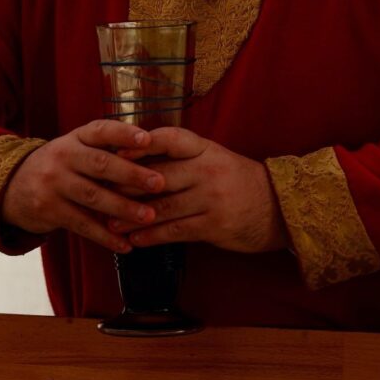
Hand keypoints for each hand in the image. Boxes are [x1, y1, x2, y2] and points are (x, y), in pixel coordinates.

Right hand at [0, 120, 165, 252]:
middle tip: (159, 183)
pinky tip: (125, 245)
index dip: (124, 134)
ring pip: (93, 196)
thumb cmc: (63, 165)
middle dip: (132, 174)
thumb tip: (153, 155)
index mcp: (76, 137)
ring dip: (123, 208)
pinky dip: (105, 236)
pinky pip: (81, 224)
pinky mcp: (48, 210)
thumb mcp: (77, 147)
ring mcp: (54, 183)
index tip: (148, 139)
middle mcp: (64, 156)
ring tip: (149, 216)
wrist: (12, 185)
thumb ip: (106, 150)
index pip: (101, 130)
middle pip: (100, 164)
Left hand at [107, 127, 288, 253]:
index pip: (171, 139)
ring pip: (163, 206)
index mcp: (206, 149)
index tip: (116, 150)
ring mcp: (212, 198)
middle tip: (100, 193)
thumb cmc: (238, 181)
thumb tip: (140, 160)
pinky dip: (152, 236)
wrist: (278, 207)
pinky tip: (135, 240)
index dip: (143, 144)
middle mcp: (208, 170)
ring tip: (109, 223)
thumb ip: (183, 159)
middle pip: (159, 175)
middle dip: (127, 186)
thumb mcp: (215, 159)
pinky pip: (176, 230)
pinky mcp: (214, 225)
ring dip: (132, 217)